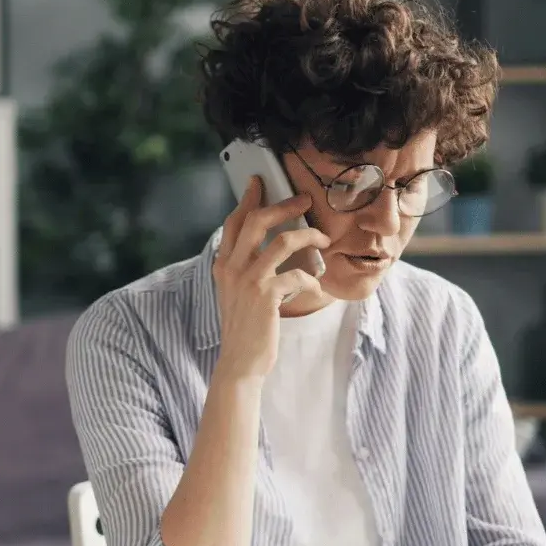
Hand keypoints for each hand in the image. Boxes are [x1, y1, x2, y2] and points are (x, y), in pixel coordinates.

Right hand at [213, 177, 330, 379]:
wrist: (240, 362)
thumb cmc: (245, 326)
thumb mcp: (236, 292)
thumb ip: (245, 266)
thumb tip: (271, 240)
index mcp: (223, 265)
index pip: (234, 222)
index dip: (247, 199)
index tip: (259, 182)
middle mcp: (232, 269)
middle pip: (257, 221)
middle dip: (284, 205)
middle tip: (304, 200)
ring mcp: (248, 282)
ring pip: (283, 241)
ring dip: (308, 236)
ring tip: (322, 239)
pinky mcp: (267, 297)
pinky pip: (297, 274)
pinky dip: (311, 277)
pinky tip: (314, 285)